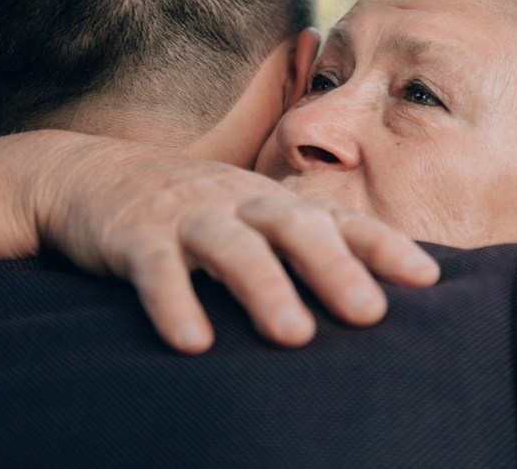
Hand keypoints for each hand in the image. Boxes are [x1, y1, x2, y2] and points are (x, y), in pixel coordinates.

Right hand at [21, 132, 439, 353]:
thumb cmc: (190, 207)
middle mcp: (236, 202)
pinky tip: (194, 343)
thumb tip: (370, 293)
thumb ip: (299, 245)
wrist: (89, 173)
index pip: (337, 220)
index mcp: (270, 202)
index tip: (427, 278)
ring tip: (295, 336)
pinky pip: (154, 270)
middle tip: (371, 313)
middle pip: (293, 227)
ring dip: (265, 289)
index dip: (382, 245)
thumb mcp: (248, 215)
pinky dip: (174, 303)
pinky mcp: (133, 236)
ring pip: (231, 247)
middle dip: (334, 268)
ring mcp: (185, 215)